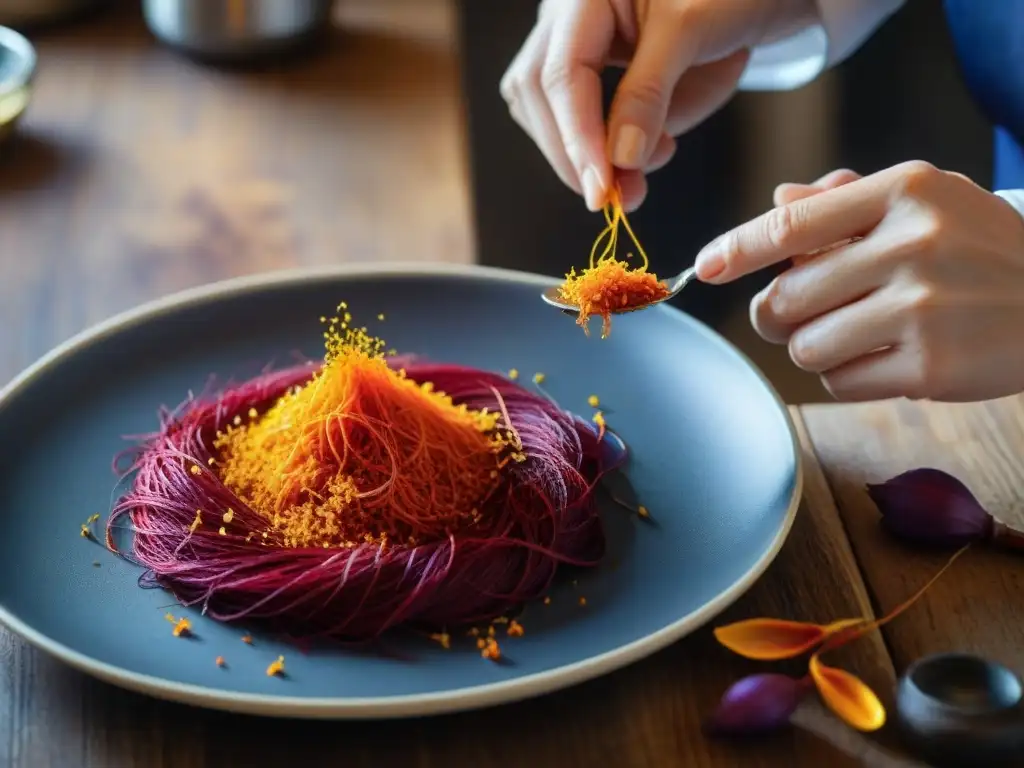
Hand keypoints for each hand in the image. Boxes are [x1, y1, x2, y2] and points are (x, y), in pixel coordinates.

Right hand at [500, 0, 815, 211]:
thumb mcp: (692, 36)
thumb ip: (650, 93)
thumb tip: (619, 158)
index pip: (562, 75)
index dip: (579, 137)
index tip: (602, 189)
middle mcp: (565, 14)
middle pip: (536, 92)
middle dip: (572, 152)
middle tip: (616, 197)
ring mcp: (567, 39)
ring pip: (538, 107)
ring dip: (576, 154)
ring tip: (634, 175)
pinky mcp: (583, 67)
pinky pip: (564, 114)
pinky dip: (590, 147)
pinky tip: (630, 155)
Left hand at [694, 162, 1023, 401]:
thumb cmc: (980, 250)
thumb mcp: (927, 203)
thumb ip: (847, 201)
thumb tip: (778, 201)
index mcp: (903, 192)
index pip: (791, 225)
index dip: (736, 248)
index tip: (705, 266)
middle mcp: (912, 244)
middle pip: (785, 298)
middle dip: (776, 315)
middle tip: (796, 314)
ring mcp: (923, 309)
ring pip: (805, 347)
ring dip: (816, 348)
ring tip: (859, 334)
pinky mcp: (931, 367)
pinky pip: (840, 383)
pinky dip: (848, 377)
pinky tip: (887, 359)